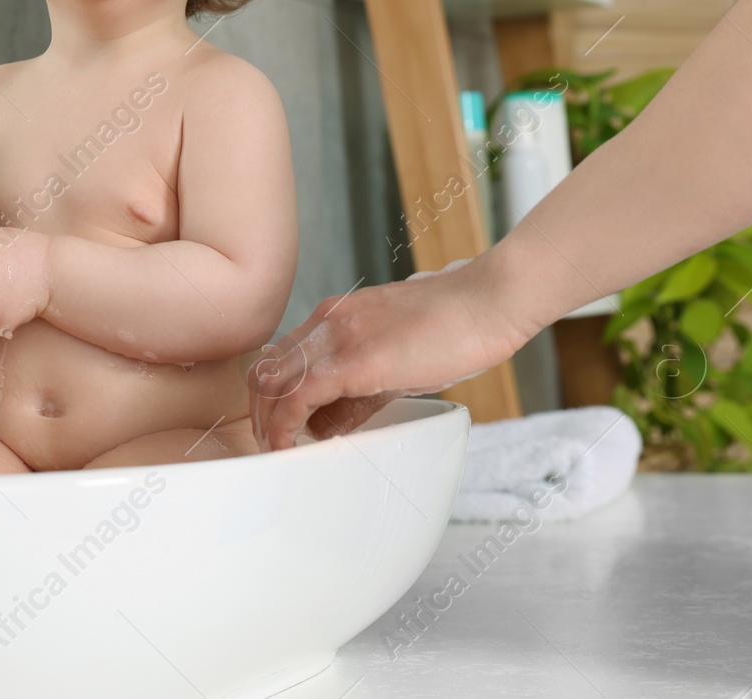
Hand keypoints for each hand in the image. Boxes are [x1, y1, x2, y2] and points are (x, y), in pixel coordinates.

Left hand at [246, 255, 531, 450]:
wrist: (489, 300)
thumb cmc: (456, 327)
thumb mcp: (396, 359)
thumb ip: (360, 390)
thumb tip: (331, 423)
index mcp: (335, 316)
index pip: (280, 357)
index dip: (271, 396)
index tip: (277, 426)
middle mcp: (327, 321)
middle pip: (266, 369)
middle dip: (262, 413)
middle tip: (273, 445)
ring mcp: (337, 337)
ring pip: (273, 382)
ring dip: (268, 422)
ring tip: (281, 451)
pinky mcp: (354, 360)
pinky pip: (298, 395)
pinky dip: (285, 425)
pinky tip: (291, 445)